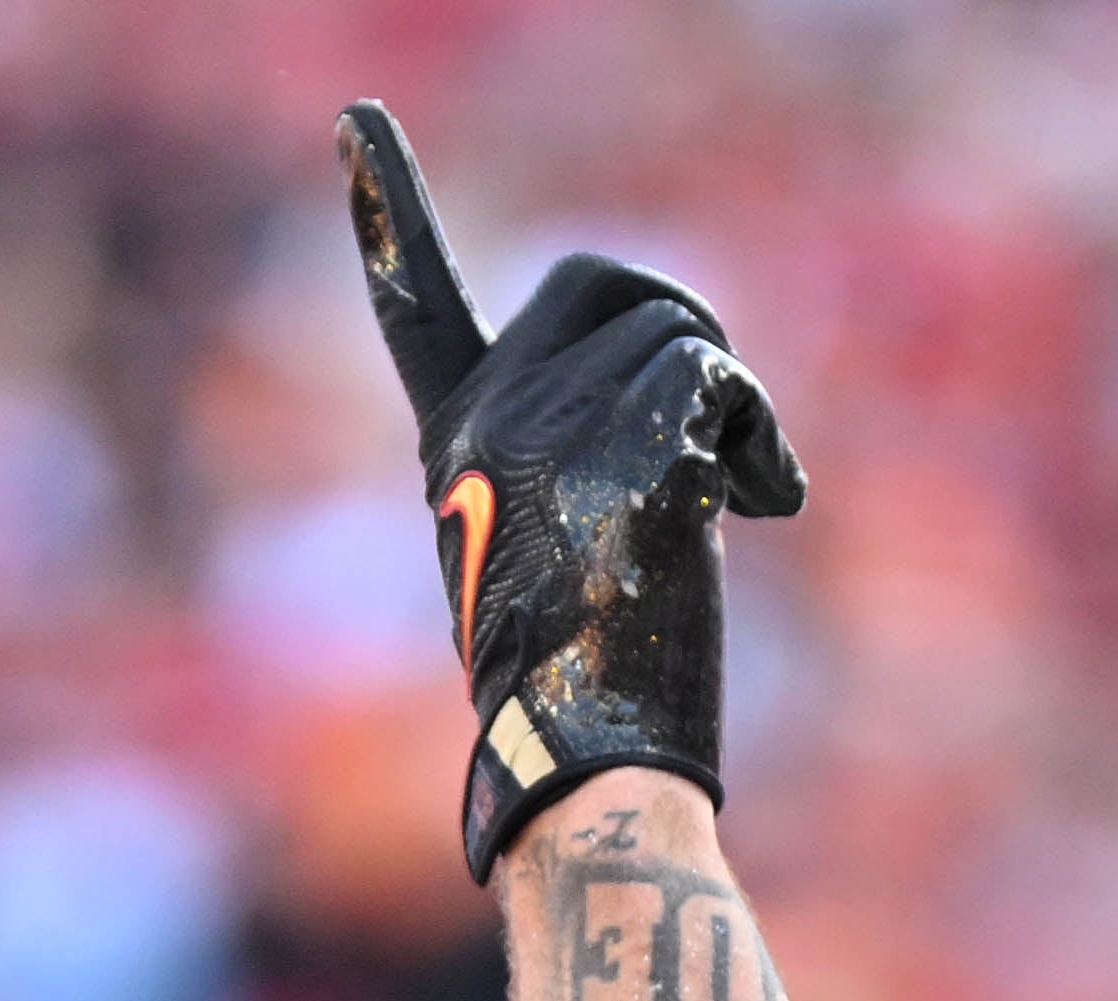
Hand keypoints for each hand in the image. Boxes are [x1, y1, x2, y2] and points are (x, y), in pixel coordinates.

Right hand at [342, 99, 807, 876]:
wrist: (587, 760)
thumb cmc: (578, 685)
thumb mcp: (538, 544)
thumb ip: (566, 448)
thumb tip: (679, 390)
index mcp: (454, 440)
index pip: (415, 307)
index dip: (387, 210)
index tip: (355, 124)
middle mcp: (489, 418)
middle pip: (603, 281)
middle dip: (681, 328)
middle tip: (720, 415)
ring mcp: (555, 429)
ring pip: (681, 330)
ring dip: (736, 404)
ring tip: (740, 496)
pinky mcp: (630, 448)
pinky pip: (721, 377)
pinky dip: (762, 436)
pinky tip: (762, 506)